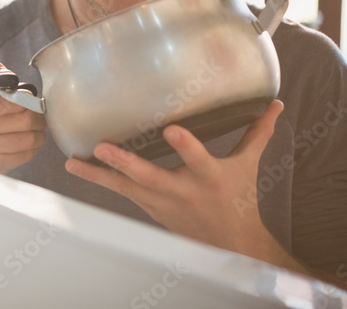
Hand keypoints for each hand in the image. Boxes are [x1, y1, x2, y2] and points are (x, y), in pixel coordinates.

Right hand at [0, 62, 46, 173]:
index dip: (20, 100)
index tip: (28, 96)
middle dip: (37, 115)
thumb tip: (4, 71)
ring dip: (39, 132)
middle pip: (22, 120)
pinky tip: (27, 141)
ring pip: (28, 138)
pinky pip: (25, 155)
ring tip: (36, 127)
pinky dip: (33, 147)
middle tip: (39, 112)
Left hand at [65, 100, 294, 262]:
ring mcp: (161, 202)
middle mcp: (182, 190)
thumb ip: (257, 133)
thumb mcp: (247, 165)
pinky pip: (120, 192)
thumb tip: (275, 104)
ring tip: (72, 161)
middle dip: (126, 163)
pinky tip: (75, 166)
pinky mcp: (147, 207)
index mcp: (209, 177)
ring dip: (98, 175)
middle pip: (151, 177)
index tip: (172, 130)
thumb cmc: (237, 198)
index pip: (199, 159)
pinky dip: (98, 180)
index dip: (186, 147)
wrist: (229, 243)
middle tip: (104, 147)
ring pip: (125, 188)